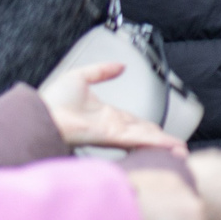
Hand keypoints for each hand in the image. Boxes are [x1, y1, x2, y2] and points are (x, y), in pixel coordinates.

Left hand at [39, 60, 183, 151]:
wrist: (38, 112)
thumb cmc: (52, 101)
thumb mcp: (80, 78)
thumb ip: (101, 71)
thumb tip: (119, 66)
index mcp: (108, 118)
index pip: (138, 125)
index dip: (154, 131)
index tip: (167, 138)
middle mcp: (113, 128)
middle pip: (146, 135)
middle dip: (164, 143)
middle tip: (181, 150)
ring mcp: (113, 133)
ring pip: (145, 138)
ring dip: (164, 145)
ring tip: (182, 153)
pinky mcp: (109, 136)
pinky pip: (137, 138)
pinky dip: (155, 142)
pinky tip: (168, 147)